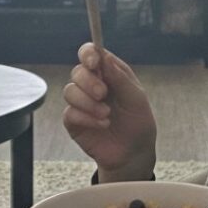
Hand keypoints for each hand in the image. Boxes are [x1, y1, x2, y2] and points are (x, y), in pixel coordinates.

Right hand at [62, 44, 156, 181]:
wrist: (133, 153)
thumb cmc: (138, 123)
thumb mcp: (136, 98)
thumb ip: (120, 78)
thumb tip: (104, 57)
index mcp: (108, 73)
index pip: (90, 54)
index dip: (88, 54)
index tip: (93, 62)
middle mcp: (92, 85)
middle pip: (77, 72)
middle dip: (89, 82)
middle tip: (103, 94)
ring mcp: (81, 103)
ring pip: (70, 91)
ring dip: (89, 103)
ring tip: (106, 115)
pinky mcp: (74, 121)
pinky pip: (69, 113)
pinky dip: (86, 118)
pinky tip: (102, 125)